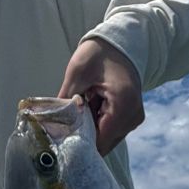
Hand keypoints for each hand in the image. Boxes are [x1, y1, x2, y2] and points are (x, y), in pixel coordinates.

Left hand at [57, 37, 143, 154]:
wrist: (119, 44)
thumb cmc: (98, 54)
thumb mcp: (77, 74)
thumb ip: (67, 102)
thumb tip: (54, 126)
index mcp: (123, 104)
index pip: (100, 140)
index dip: (80, 142)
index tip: (63, 137)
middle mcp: (133, 116)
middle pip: (104, 144)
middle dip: (84, 137)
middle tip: (67, 122)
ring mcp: (134, 119)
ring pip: (107, 140)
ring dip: (91, 130)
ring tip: (82, 110)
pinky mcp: (131, 118)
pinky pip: (111, 131)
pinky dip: (98, 125)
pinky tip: (91, 109)